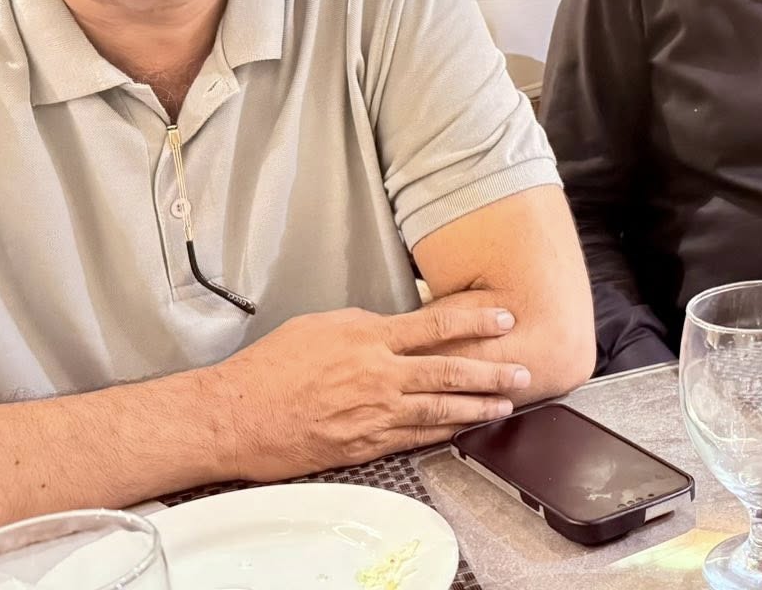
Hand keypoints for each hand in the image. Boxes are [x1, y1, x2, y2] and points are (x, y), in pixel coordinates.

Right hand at [206, 306, 529, 481]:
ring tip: (505, 404)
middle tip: (522, 370)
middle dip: (492, 371)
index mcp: (368, 337)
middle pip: (450, 370)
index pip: (436, 325)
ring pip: (440, 409)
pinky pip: (415, 438)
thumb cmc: (270, 369)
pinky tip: (463, 429)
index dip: (477, 320)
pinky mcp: (365, 444)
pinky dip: (444, 433)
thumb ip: (363, 326)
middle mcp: (379, 375)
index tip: (506, 317)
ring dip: (477, 407)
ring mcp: (375, 413)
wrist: (238, 414)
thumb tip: (391, 326)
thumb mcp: (320, 326)